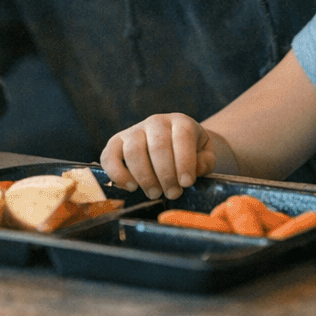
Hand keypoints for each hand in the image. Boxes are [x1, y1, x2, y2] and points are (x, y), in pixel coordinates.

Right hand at [100, 113, 215, 199]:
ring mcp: (134, 130)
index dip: (184, 161)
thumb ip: (204, 162)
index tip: (187, 183)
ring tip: (155, 193)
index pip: (182, 136)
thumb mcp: (205, 154)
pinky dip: (118, 174)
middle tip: (172, 194)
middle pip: (157, 146)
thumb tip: (194, 171)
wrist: (173, 142)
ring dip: (145, 177)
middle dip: (166, 175)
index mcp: (180, 121)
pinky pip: (110, 156)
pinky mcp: (116, 142)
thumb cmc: (191, 152)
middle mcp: (156, 122)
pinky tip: (132, 187)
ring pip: (133, 150)